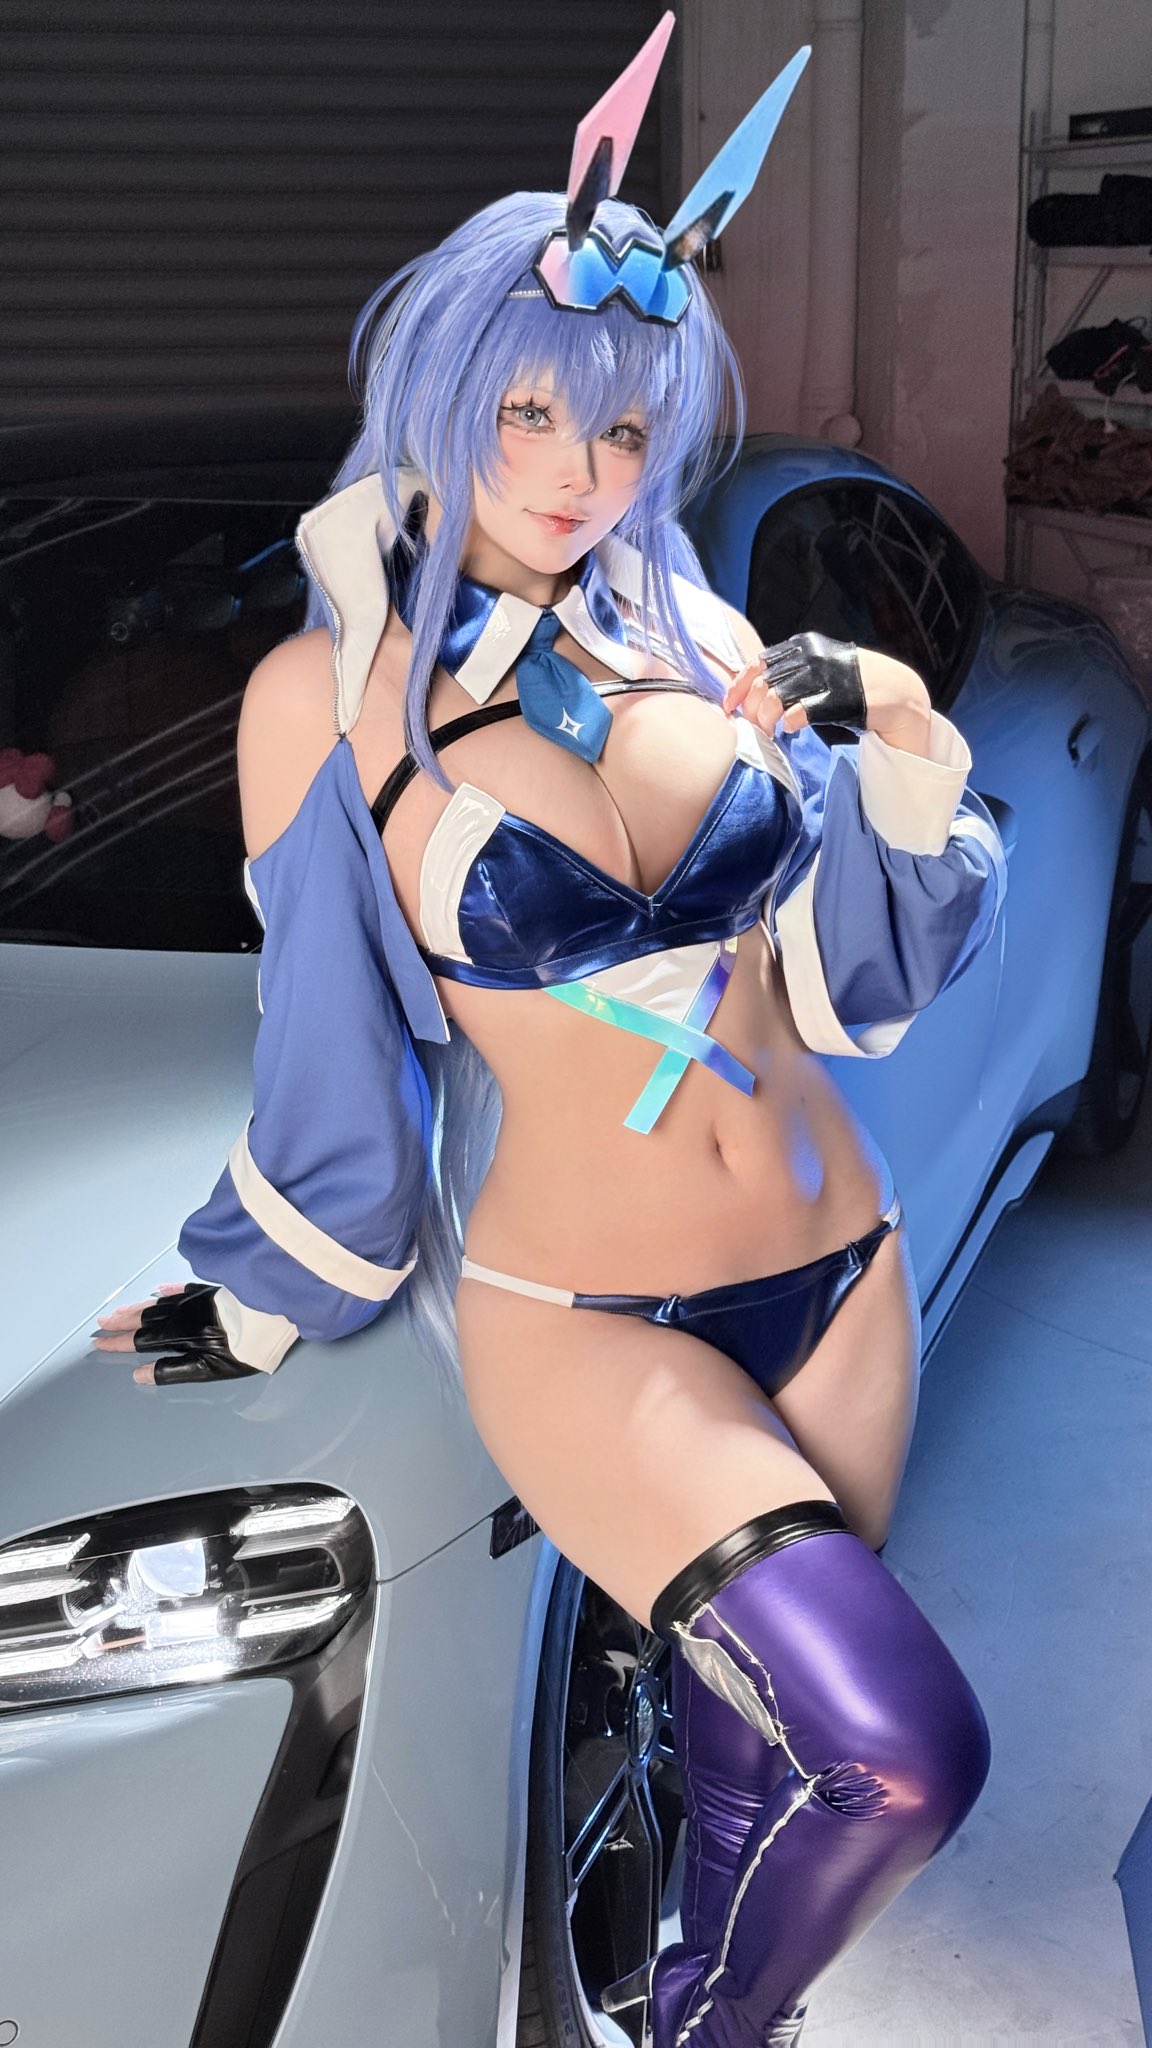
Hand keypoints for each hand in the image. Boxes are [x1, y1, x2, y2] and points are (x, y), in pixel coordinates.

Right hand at [92, 1282, 257, 1385]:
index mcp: (181, 1332)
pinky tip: (158, 1291)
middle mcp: (184, 1312)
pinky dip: (167, 1291)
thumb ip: (172, 1371)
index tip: (100, 1344)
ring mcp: (198, 1299)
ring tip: (120, 1311)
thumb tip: (139, 1374)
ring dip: (138, 1307)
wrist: (276, 1316)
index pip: (142, 1339)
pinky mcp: (213, 1291)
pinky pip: (183, 1289)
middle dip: (122, 1322)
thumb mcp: (209, 1369)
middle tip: (101, 1323)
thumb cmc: (246, 1349)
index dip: (120, 1342)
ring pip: (160, 1302)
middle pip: (146, 1317)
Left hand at [723, 633, 931, 753]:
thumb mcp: (817, 667)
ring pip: (774, 699)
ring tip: (768, 733)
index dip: (738, 687)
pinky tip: (788, 731)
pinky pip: (798, 712)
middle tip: (753, 728)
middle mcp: (811, 656)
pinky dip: (787, 723)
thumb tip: (754, 689)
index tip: (729, 707)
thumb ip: (790, 672)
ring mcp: (824, 676)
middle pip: (762, 684)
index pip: (758, 663)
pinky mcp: (836, 698)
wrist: (896, 691)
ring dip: (764, 721)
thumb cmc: (851, 684)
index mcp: (802, 646)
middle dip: (751, 710)